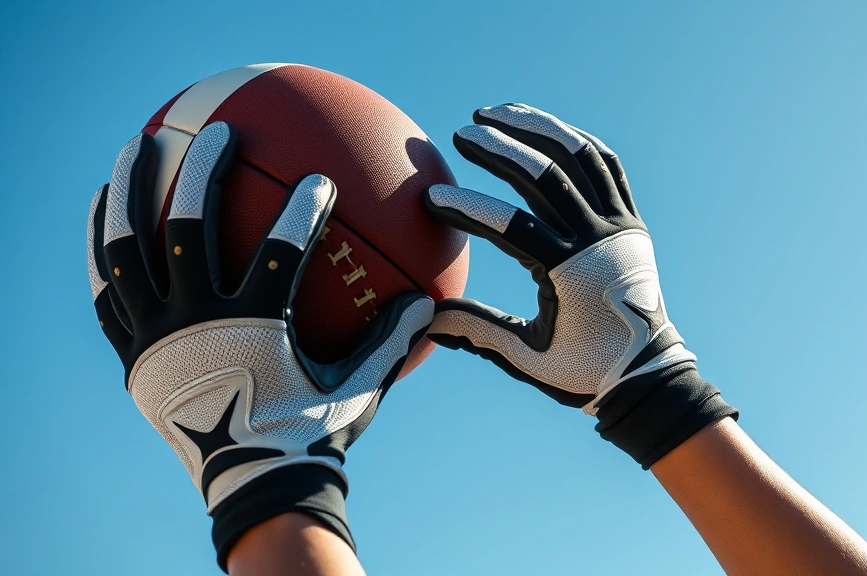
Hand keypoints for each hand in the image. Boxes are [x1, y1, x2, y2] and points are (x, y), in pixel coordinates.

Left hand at [87, 122, 432, 566]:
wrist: (250, 486)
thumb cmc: (308, 434)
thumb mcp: (357, 389)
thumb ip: (391, 340)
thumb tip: (432, 300)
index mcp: (253, 329)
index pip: (279, 253)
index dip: (301, 210)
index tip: (320, 177)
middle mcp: (195, 324)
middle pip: (190, 230)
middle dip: (206, 173)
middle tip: (223, 132)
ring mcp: (154, 337)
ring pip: (131, 250)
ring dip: (133, 191)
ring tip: (140, 144)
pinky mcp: (130, 351)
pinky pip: (106, 288)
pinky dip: (101, 244)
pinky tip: (104, 206)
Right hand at [425, 104, 735, 466]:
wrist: (649, 372)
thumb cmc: (585, 370)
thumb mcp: (527, 358)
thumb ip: (478, 333)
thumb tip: (424, 320)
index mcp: (571, 274)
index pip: (513, 227)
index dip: (470, 209)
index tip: (432, 198)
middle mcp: (599, 241)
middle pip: (547, 177)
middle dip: (499, 149)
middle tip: (461, 133)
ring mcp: (619, 226)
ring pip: (580, 158)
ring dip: (537, 129)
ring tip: (495, 113)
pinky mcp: (630, 222)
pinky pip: (606, 166)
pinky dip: (575, 142)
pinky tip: (544, 130)